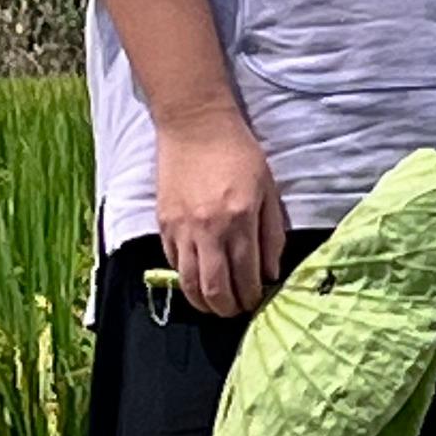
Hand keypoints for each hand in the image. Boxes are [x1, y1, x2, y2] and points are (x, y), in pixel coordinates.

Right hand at [155, 112, 288, 318]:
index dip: (252, 296)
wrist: (196, 126)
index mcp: (241, 219)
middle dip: (229, 308)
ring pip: (190, 284)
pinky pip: (174, 264)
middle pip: (216, 289)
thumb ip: (272, 234)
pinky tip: (198, 279)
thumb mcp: (269, 189)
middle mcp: (210, 229)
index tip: (256, 300)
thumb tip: (270, 273)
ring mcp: (182, 229)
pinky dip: (186, 279)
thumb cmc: (239, 153)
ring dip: (204, 303)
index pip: (246, 277)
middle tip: (237, 309)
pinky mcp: (163, 224)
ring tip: (216, 304)